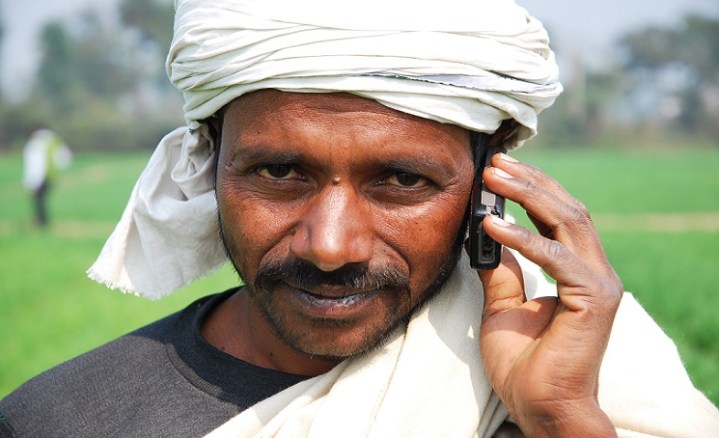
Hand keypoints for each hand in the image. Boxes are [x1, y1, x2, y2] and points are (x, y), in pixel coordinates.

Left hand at [477, 153, 622, 436]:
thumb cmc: (524, 364)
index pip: (558, 215)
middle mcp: (594, 271)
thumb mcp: (503, 307)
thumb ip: (502, 273)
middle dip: (529, 181)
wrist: (541, 407)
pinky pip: (557, 258)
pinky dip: (524, 239)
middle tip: (494, 163)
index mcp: (577, 270)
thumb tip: (487, 239)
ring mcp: (599, 283)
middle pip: (566, 208)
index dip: (530, 188)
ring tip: (493, 179)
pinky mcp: (594, 299)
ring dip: (529, 195)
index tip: (497, 170)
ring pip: (568, 221)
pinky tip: (493, 225)